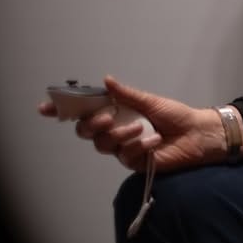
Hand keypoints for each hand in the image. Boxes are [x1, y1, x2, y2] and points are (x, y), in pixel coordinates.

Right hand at [38, 75, 230, 172]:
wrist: (198, 134)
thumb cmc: (177, 115)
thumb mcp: (151, 101)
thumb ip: (127, 94)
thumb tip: (106, 80)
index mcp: (117, 111)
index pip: (84, 111)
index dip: (63, 110)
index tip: (45, 107)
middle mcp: (115, 130)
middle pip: (86, 131)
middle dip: (93, 124)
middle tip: (107, 117)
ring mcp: (122, 147)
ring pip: (103, 144)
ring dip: (120, 135)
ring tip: (140, 129)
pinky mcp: (133, 162)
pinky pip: (125, 155)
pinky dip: (140, 146)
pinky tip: (155, 142)